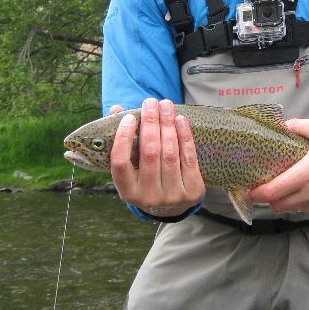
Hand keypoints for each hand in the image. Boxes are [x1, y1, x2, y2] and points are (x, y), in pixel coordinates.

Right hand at [109, 98, 204, 216]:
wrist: (171, 207)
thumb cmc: (145, 178)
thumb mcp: (131, 167)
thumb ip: (121, 139)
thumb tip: (116, 109)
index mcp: (127, 191)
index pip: (120, 163)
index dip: (123, 138)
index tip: (129, 117)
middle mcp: (148, 196)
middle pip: (149, 153)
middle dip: (150, 123)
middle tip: (151, 102)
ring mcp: (171, 195)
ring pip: (170, 154)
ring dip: (168, 125)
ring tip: (166, 105)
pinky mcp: (192, 191)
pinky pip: (189, 158)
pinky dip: (185, 137)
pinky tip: (181, 120)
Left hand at [249, 118, 308, 214]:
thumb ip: (300, 127)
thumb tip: (282, 126)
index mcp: (308, 173)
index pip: (273, 191)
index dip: (257, 192)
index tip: (250, 188)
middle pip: (279, 204)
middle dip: (269, 197)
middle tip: (266, 184)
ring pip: (294, 208)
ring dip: (286, 200)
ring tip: (287, 185)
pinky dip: (303, 202)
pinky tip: (308, 188)